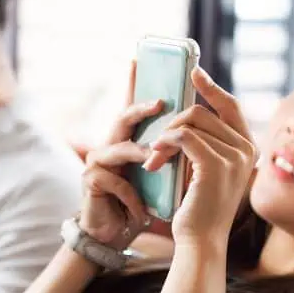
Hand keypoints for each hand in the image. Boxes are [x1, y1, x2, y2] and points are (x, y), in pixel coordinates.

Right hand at [79, 60, 165, 249]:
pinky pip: (116, 182)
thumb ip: (171, 152)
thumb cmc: (138, 201)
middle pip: (122, 117)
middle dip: (141, 108)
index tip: (138, 59)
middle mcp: (109, 144)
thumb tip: (202, 130)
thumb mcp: (159, 174)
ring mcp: (97, 162)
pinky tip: (143, 210)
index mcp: (127, 139)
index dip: (133, 83)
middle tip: (160, 102)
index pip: (131, 106)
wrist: (114, 233)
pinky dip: (133, 197)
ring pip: (118, 148)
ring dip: (140, 155)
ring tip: (154, 160)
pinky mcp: (91, 182)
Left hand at [144, 67, 257, 249]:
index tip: (193, 73)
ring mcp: (234, 156)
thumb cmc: (198, 209)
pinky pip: (183, 136)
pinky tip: (154, 162)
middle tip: (155, 149)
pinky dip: (164, 144)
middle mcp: (246, 149)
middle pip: (202, 111)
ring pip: (190, 122)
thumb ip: (203, 145)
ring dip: (164, 139)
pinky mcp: (215, 165)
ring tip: (154, 160)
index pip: (230, 105)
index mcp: (247, 148)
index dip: (211, 87)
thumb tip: (185, 117)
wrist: (200, 241)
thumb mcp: (204, 170)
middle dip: (172, 125)